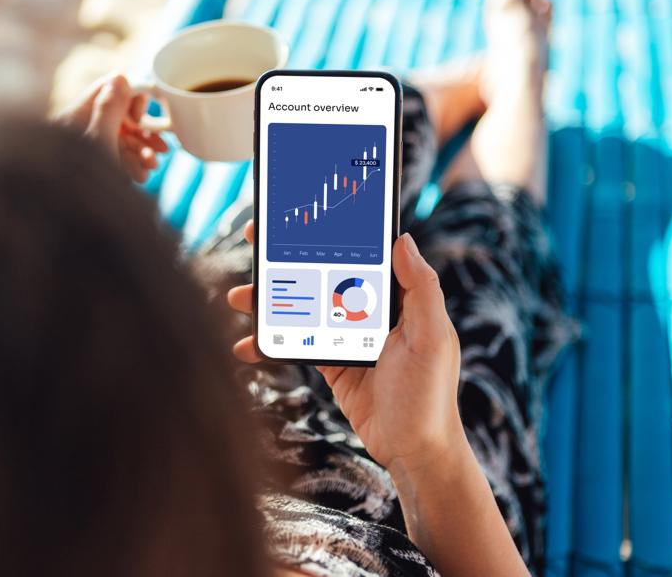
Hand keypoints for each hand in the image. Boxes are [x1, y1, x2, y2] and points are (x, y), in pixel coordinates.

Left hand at [56, 73, 168, 182]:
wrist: (69, 223)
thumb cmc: (76, 182)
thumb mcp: (98, 141)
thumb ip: (109, 108)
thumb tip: (120, 76)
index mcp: (74, 116)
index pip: (106, 90)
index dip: (129, 98)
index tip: (142, 114)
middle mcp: (79, 130)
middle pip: (117, 117)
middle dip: (141, 131)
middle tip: (161, 146)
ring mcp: (87, 151)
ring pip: (120, 141)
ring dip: (141, 151)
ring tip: (152, 166)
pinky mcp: (95, 170)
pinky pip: (117, 160)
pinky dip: (132, 166)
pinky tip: (142, 176)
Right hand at [227, 222, 466, 474]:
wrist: (415, 453)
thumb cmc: (431, 396)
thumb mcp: (432, 339)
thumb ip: (421, 289)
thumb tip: (403, 239)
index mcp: (399, 297)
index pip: (362, 253)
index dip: (331, 232)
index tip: (299, 217)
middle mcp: (373, 309)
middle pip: (324, 273)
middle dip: (287, 259)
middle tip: (252, 243)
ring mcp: (349, 334)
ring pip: (303, 305)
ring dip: (269, 299)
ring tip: (238, 297)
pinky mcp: (334, 362)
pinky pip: (296, 342)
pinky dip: (270, 342)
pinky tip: (246, 344)